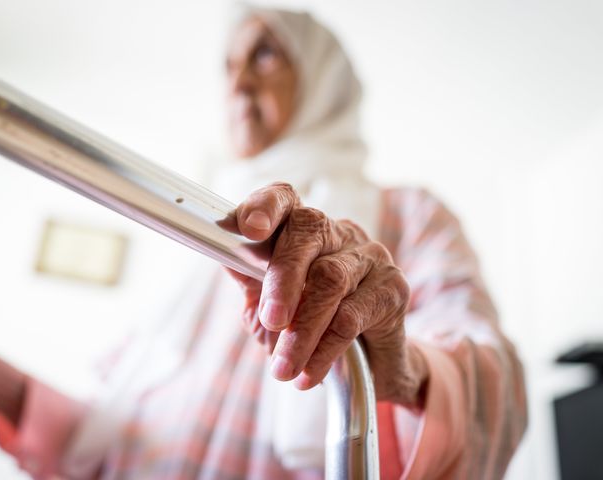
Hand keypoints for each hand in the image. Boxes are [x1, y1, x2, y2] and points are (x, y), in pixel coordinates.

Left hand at [230, 183, 428, 407]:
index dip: (265, 205)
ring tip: (283, 367)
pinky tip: (310, 373)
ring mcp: (370, 256)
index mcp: (303, 231)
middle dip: (283, 278)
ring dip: (302, 330)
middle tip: (271, 321)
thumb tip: (220, 251)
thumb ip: (250, 280)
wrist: (367, 369)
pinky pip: (352, 315)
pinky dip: (325, 348)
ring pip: (331, 279)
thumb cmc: (309, 331)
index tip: (248, 227)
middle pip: (308, 232)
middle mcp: (339, 233)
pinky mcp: (393, 289)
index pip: (284, 199)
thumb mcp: (268, 308)